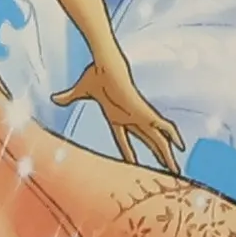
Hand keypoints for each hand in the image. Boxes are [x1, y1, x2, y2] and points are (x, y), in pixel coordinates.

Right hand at [53, 56, 183, 171]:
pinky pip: (163, 126)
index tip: (134, 164)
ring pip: (157, 139)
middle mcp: (131, 119)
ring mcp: (140, 116)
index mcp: (116, 117)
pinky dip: (173, 135)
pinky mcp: (145, 111)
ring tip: (175, 169)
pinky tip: (181, 145)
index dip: (129, 153)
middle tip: (166, 171)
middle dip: (157, 157)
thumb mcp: (80, 91)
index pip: (123, 140)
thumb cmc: (95, 75)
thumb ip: (68, 97)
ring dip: (166, 155)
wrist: (106, 65)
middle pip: (147, 143)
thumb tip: (53, 98)